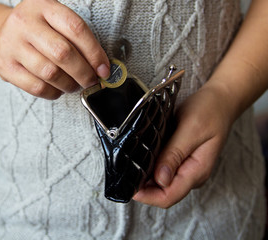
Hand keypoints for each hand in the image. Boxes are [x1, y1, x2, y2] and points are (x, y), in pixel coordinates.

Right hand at [0, 0, 109, 98]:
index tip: (104, 69)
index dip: (94, 52)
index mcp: (43, 6)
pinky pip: (36, 87)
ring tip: (74, 85)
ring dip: (69, 84)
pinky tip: (58, 89)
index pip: (76, 28)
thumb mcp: (54, 21)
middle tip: (91, 80)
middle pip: (63, 53)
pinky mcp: (5, 67)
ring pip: (50, 73)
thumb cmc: (35, 30)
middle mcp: (25, 22)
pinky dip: (53, 92)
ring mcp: (12, 45)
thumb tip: (101, 66)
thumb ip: (76, 39)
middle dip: (83, 72)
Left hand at [133, 83, 233, 207]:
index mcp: (197, 171)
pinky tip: (140, 159)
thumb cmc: (209, 111)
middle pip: (163, 193)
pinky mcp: (181, 160)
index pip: (169, 196)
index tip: (129, 186)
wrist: (220, 100)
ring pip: (161, 184)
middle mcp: (192, 174)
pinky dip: (150, 168)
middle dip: (143, 188)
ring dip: (145, 179)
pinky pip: (162, 171)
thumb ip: (175, 154)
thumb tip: (161, 179)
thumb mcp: (190, 130)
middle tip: (124, 174)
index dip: (147, 196)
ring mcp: (186, 168)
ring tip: (129, 166)